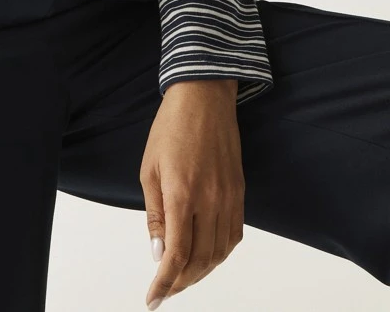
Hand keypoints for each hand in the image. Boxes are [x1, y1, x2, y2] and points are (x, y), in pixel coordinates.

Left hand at [140, 79, 243, 307]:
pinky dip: (220, 254)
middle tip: (165, 290)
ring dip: (202, 272)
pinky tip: (207, 256)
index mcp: (182, 194)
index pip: (176, 255)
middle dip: (181, 282)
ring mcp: (228, 197)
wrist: (203, 97)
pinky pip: (234, 235)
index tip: (153, 299)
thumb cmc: (170, 128)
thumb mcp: (149, 169)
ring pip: (219, 253)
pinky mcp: (240, 192)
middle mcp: (209, 200)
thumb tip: (158, 253)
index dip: (164, 283)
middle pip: (200, 261)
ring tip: (183, 277)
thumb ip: (155, 214)